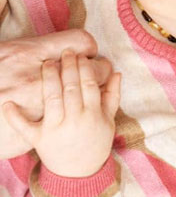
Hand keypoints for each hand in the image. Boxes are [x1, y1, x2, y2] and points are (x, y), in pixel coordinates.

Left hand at [3, 50, 120, 177]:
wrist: (79, 172)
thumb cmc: (96, 141)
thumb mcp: (109, 119)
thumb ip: (112, 95)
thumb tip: (116, 72)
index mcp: (92, 114)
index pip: (89, 84)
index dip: (86, 67)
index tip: (82, 55)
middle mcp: (74, 120)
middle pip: (71, 87)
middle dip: (68, 67)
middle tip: (66, 53)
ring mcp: (55, 129)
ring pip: (51, 98)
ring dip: (49, 78)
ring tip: (48, 63)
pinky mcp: (38, 139)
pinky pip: (25, 127)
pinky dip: (15, 117)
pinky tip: (9, 104)